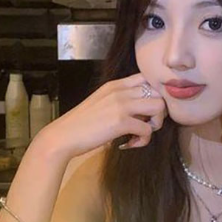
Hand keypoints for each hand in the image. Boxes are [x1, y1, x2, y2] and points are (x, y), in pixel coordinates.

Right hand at [36, 73, 166, 159]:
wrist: (63, 136)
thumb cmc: (81, 124)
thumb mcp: (102, 103)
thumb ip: (121, 101)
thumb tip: (142, 112)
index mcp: (115, 85)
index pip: (147, 78)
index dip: (154, 94)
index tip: (146, 110)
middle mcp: (120, 91)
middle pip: (158, 92)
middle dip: (158, 111)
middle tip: (146, 124)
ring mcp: (121, 105)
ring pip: (159, 107)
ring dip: (155, 124)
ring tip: (141, 134)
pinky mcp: (121, 122)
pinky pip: (148, 130)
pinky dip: (144, 140)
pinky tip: (131, 144)